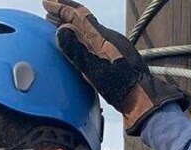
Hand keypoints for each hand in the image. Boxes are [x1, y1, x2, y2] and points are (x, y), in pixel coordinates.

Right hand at [42, 0, 188, 134]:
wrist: (144, 99)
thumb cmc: (121, 86)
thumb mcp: (94, 69)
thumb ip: (77, 50)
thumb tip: (62, 30)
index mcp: (104, 37)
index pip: (80, 15)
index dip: (62, 8)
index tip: (47, 3)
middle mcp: (111, 39)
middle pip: (85, 22)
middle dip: (66, 17)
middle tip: (50, 16)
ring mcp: (116, 49)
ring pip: (91, 33)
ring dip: (74, 29)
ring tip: (61, 30)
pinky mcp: (119, 59)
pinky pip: (96, 42)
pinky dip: (83, 40)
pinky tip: (80, 50)